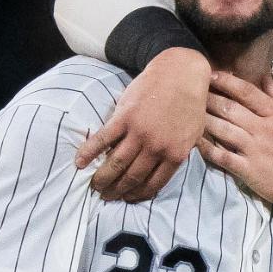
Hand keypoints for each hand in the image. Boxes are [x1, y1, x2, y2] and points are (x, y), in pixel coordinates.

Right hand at [74, 48, 211, 202]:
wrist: (180, 72)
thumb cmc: (189, 103)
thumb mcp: (193, 135)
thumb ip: (178, 155)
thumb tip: (163, 173)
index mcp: (174, 154)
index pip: (152, 184)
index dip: (136, 195)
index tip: (126, 199)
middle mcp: (156, 147)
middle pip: (131, 177)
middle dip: (116, 191)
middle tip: (105, 197)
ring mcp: (138, 132)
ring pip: (116, 163)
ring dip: (102, 178)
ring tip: (94, 186)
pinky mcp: (124, 117)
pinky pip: (103, 140)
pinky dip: (89, 152)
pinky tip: (79, 163)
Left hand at [198, 71, 272, 213]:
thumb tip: (266, 76)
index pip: (248, 93)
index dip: (227, 82)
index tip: (211, 74)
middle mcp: (264, 130)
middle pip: (231, 109)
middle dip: (209, 98)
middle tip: (192, 90)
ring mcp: (255, 151)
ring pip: (223, 130)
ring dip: (204, 119)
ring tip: (188, 112)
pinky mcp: (249, 171)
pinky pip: (223, 157)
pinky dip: (207, 148)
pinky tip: (194, 141)